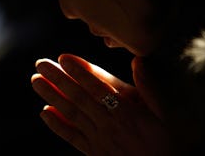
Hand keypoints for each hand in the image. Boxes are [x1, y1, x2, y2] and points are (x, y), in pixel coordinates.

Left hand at [31, 53, 174, 155]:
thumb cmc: (168, 144)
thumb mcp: (168, 115)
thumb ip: (151, 89)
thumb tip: (138, 60)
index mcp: (126, 111)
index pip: (97, 86)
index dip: (79, 71)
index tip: (62, 58)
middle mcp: (107, 123)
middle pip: (78, 97)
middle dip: (57, 79)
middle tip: (40, 64)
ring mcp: (97, 138)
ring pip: (71, 113)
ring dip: (51, 97)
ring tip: (36, 82)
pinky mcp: (93, 152)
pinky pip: (72, 137)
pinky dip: (57, 125)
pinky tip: (44, 113)